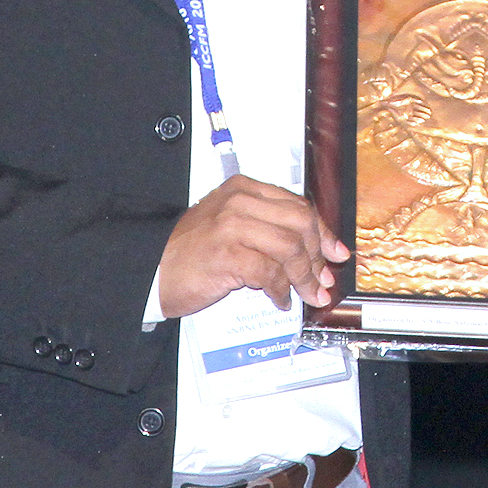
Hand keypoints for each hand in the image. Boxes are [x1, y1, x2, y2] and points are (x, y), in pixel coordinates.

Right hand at [157, 175, 348, 317]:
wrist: (151, 269)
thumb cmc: (192, 251)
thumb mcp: (230, 224)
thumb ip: (266, 227)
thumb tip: (311, 248)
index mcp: (244, 189)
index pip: (297, 204)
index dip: (322, 231)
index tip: (335, 251)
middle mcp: (240, 202)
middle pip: (300, 222)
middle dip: (317, 254)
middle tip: (322, 279)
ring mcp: (232, 227)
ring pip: (289, 248)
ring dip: (304, 276)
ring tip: (306, 294)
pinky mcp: (226, 255)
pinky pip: (269, 273)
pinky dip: (280, 289)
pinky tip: (279, 299)